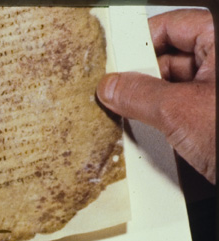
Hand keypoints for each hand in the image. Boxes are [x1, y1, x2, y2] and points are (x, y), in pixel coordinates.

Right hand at [96, 9, 215, 183]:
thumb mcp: (179, 111)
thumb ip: (139, 94)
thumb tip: (112, 86)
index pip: (170, 27)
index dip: (137, 43)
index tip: (112, 62)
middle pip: (171, 59)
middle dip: (141, 79)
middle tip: (115, 94)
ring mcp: (218, 94)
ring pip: (175, 88)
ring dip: (151, 106)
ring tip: (131, 118)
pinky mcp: (215, 121)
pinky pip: (184, 112)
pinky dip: (165, 123)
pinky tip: (150, 135)